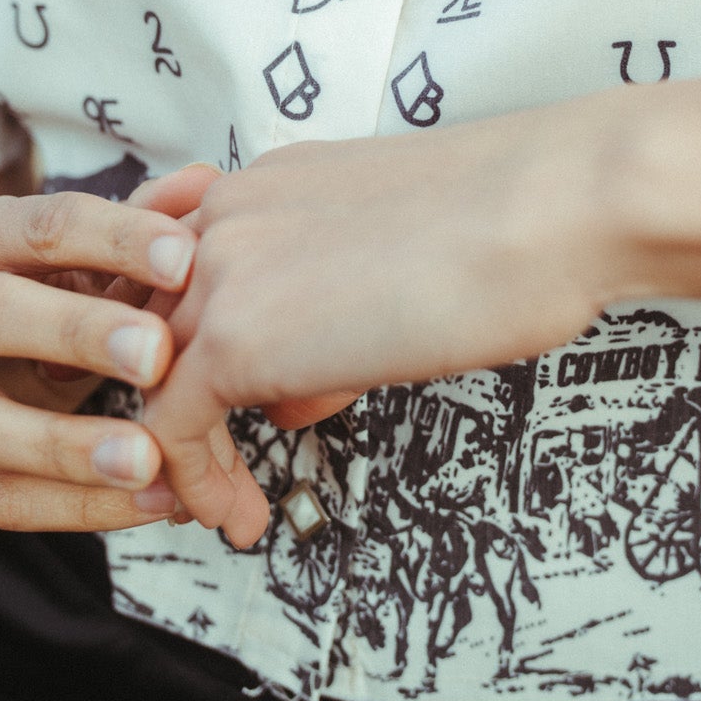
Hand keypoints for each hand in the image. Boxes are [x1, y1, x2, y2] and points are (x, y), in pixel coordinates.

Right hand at [0, 178, 266, 533]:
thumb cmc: (44, 288)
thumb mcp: (87, 253)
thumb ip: (142, 223)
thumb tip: (204, 181)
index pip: (42, 225)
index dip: (115, 239)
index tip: (187, 258)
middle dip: (78, 334)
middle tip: (159, 357)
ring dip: (68, 446)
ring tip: (152, 460)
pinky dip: (73, 507)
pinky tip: (146, 503)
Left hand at [137, 100, 624, 545]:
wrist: (547, 208)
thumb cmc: (514, 221)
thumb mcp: (394, 252)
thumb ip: (329, 302)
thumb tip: (300, 382)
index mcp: (270, 184)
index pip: (187, 266)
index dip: (195, 336)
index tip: (223, 391)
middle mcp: (231, 215)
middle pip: (155, 320)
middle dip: (176, 394)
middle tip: (209, 455)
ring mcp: (223, 272)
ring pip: (152, 375)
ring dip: (184, 450)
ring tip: (225, 502)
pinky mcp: (235, 337)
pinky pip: (172, 425)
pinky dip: (196, 481)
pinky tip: (238, 516)